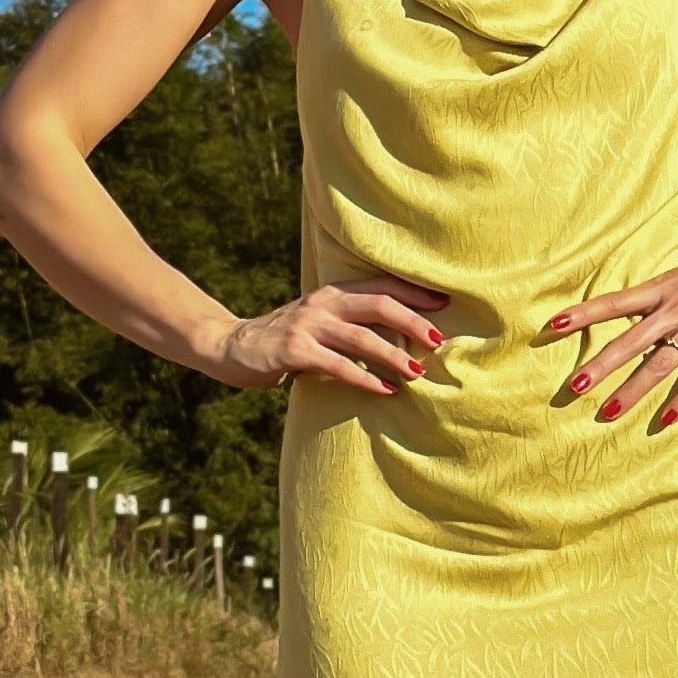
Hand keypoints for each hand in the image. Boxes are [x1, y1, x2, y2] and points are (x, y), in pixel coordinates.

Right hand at [208, 275, 450, 397]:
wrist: (231, 346)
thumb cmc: (286, 339)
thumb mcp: (318, 322)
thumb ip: (350, 325)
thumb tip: (400, 338)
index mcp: (333, 293)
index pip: (381, 286)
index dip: (414, 293)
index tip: (446, 302)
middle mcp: (322, 304)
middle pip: (378, 305)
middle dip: (413, 321)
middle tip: (440, 340)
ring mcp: (307, 326)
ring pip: (361, 337)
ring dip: (393, 355)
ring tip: (418, 372)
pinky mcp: (293, 351)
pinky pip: (337, 366)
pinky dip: (365, 380)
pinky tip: (386, 391)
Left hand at [545, 211, 677, 430]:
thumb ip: (676, 279)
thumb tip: (664, 284)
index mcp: (665, 286)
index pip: (615, 303)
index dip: (583, 314)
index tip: (553, 325)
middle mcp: (677, 308)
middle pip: (629, 342)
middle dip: (598, 367)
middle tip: (571, 389)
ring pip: (658, 365)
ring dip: (630, 391)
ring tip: (604, 412)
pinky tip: (664, 422)